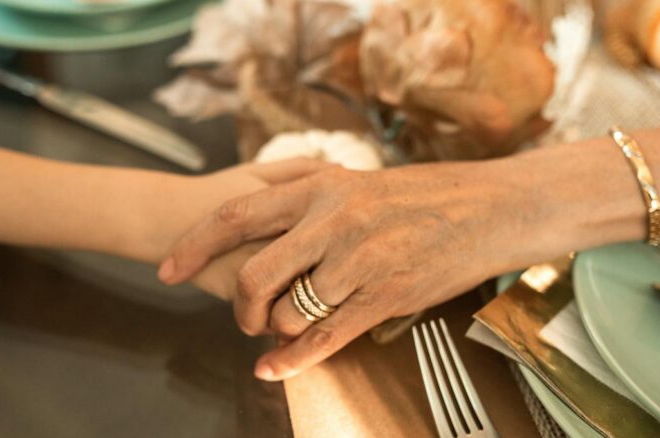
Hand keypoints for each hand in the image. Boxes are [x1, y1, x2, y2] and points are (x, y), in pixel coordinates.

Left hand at [159, 160, 554, 380]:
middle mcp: (334, 222)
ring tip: (289, 325)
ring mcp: (360, 262)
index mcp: (320, 187)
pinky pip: (325, 338)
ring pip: (290, 312)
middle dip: (240, 305)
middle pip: (255, 274)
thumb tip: (264, 222)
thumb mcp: (359, 181)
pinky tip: (274, 367)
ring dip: (280, 327)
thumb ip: (311, 201)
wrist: (491, 207)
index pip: (237, 214)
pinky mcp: (386, 298)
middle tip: (244, 316)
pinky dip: (292, 360)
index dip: (195, 244)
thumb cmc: (425, 195)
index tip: (168, 268)